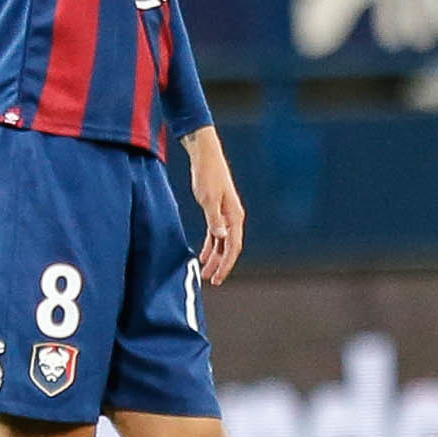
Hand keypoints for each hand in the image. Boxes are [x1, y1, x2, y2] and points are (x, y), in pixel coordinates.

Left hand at [182, 122, 246, 286]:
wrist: (205, 156)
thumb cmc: (207, 175)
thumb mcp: (208, 198)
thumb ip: (214, 219)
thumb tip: (222, 237)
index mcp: (234, 216)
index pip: (233, 247)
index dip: (226, 264)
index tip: (218, 278)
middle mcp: (233, 218)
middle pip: (229, 248)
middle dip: (220, 265)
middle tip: (211, 280)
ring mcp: (225, 215)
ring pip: (222, 243)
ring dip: (214, 258)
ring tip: (205, 273)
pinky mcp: (216, 212)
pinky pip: (216, 235)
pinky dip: (210, 247)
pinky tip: (203, 256)